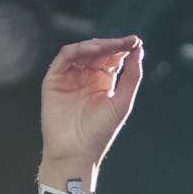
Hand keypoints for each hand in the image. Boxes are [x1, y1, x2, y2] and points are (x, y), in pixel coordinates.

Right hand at [40, 37, 144, 173]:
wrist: (75, 152)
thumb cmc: (99, 133)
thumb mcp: (122, 102)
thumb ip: (131, 77)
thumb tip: (138, 51)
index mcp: (102, 82)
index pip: (113, 57)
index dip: (123, 47)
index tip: (136, 41)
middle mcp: (86, 77)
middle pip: (98, 51)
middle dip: (112, 44)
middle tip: (126, 41)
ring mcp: (70, 77)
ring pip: (82, 51)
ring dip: (97, 45)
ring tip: (110, 45)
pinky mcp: (54, 79)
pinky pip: (65, 58)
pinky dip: (78, 50)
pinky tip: (93, 50)